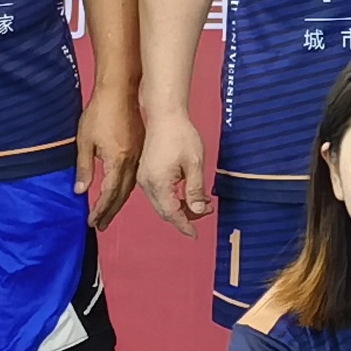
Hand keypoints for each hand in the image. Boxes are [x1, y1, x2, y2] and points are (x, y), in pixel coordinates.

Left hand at [77, 90, 141, 232]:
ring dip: (119, 202)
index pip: (109, 192)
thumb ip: (84, 168)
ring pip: (131, 186)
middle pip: (122, 193)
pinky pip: (135, 175)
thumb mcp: (85, 141)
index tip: (92, 221)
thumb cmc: (99, 113)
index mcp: (118, 159)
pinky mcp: (141, 148)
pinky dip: (127, 189)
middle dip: (110, 211)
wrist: (119, 92)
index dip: (100, 209)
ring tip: (109, 214)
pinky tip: (121, 192)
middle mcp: (132, 160)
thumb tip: (80, 191)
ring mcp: (138, 154)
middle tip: (101, 226)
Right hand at [139, 107, 214, 230]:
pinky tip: (188, 192)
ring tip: (202, 202)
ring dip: (180, 207)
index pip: (171, 213)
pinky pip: (159, 193)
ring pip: (162, 203)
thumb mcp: (194, 164)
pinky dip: (173, 197)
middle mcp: (146, 184)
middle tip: (206, 211)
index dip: (184, 225)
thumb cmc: (181, 135)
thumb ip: (195, 190)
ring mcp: (144, 178)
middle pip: (165, 211)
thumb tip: (198, 211)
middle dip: (185, 216)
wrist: (165, 116)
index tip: (195, 234)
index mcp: (158, 183)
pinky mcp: (146, 173)